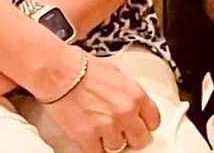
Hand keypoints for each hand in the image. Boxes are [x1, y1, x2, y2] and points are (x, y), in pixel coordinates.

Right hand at [40, 48, 160, 152]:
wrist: (59, 72)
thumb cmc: (83, 68)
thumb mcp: (118, 75)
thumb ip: (129, 93)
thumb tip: (132, 104)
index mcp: (136, 95)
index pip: (154, 121)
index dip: (145, 125)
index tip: (139, 126)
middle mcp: (126, 112)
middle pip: (141, 139)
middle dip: (132, 137)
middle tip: (123, 133)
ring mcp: (108, 126)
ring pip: (117, 148)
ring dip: (110, 142)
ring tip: (101, 131)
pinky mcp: (87, 136)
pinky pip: (97, 152)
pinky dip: (94, 147)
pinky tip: (90, 138)